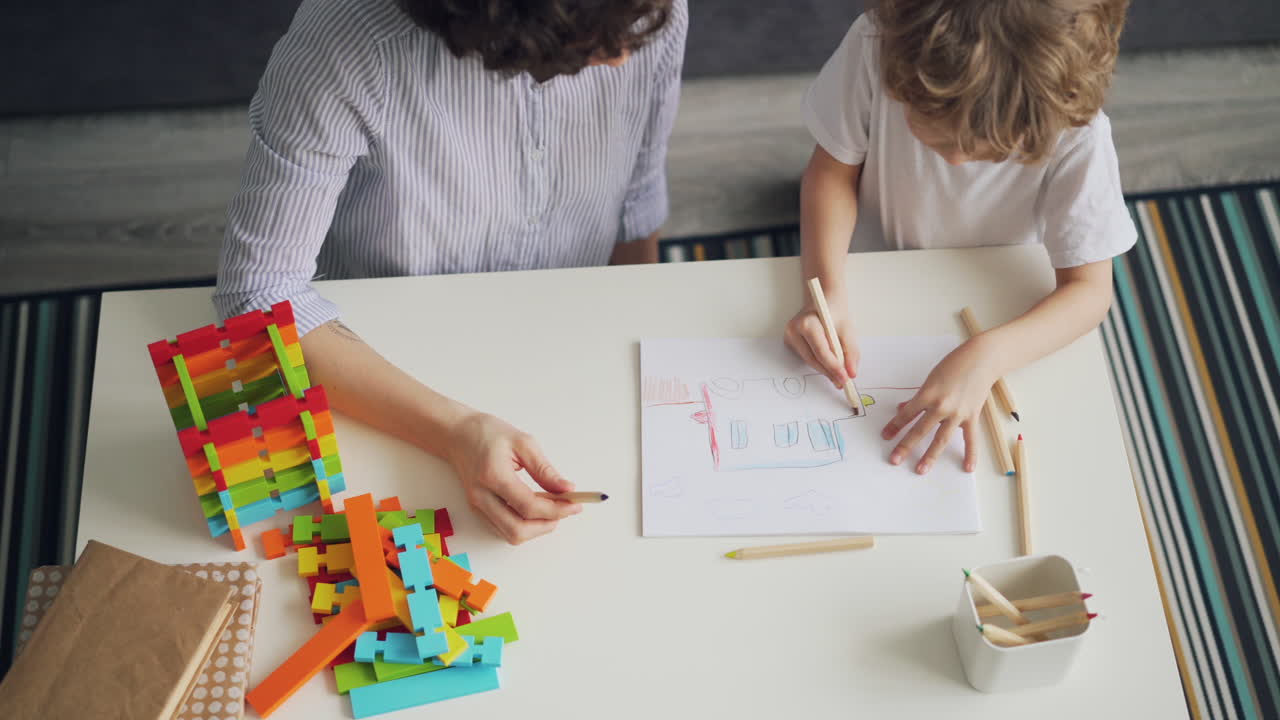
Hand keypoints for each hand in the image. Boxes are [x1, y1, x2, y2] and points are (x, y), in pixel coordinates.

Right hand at [445, 412, 581, 543]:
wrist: (457, 435)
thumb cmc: (487, 433)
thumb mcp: (523, 443)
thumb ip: (545, 470)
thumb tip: (566, 489)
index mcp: (492, 476)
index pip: (528, 506)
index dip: (556, 510)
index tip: (575, 504)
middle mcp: (482, 497)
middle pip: (517, 530)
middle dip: (546, 525)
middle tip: (565, 509)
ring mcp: (478, 506)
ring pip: (511, 534)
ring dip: (536, 528)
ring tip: (552, 507)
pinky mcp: (479, 510)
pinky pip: (505, 529)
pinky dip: (525, 524)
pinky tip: (536, 508)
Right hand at [784, 295, 859, 388]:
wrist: (823, 300)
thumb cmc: (835, 312)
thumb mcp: (848, 330)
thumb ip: (851, 353)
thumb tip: (851, 373)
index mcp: (808, 323)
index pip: (821, 351)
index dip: (834, 368)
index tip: (845, 379)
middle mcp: (794, 330)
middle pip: (813, 359)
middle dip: (829, 372)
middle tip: (843, 382)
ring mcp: (789, 336)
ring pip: (809, 360)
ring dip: (825, 369)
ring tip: (838, 376)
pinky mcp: (789, 341)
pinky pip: (806, 357)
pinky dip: (819, 362)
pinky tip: (829, 366)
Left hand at [880, 338, 998, 473]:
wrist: (981, 360)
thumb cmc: (954, 365)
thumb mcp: (931, 378)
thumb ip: (918, 397)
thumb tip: (903, 409)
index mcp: (927, 394)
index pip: (906, 414)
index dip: (894, 426)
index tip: (885, 436)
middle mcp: (941, 406)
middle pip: (920, 430)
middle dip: (905, 446)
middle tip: (894, 460)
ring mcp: (958, 413)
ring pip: (941, 439)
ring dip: (930, 456)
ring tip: (920, 470)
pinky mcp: (972, 416)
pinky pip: (970, 439)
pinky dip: (970, 454)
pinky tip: (967, 467)